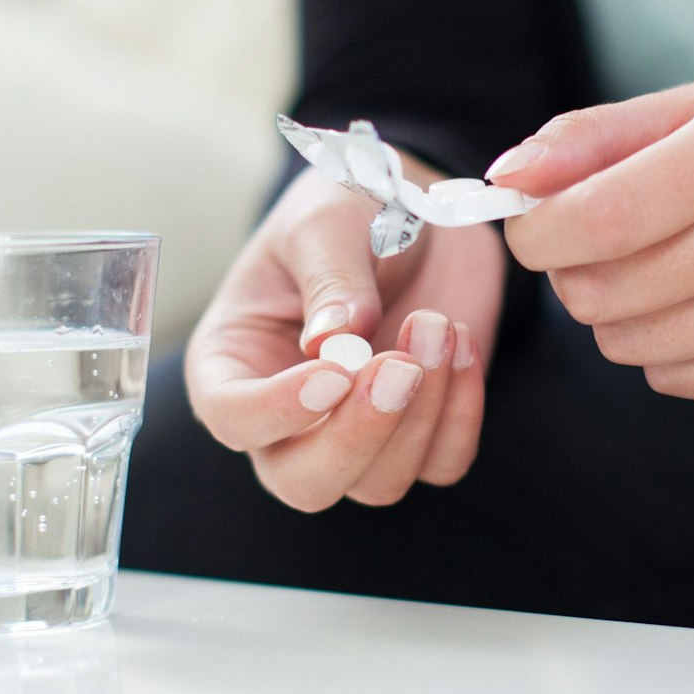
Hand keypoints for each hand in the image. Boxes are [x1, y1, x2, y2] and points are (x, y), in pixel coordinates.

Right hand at [186, 159, 504, 510]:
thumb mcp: (326, 224)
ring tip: (436, 324)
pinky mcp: (422, 431)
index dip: (277, 411)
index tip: (333, 371)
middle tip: (400, 366)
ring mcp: (355, 432)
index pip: (233, 419)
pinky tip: (460, 343)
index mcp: (234, 364)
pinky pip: (442, 463)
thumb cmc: (348, 212)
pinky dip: (461, 415)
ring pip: (378, 483)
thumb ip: (328, 279)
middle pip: (304, 482)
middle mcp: (288, 417)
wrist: (420, 210)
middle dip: (357, 437)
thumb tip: (335, 339)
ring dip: (419, 416)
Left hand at [489, 77, 693, 399]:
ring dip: (611, 309)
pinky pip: (671, 377)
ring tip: (654, 263)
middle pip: (602, 290)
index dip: (537, 230)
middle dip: (569, 268)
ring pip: (626, 342)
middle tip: (593, 238)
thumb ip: (591, 138)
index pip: (600, 218)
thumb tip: (505, 178)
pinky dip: (658, 344)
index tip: (528, 221)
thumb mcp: (691, 107)